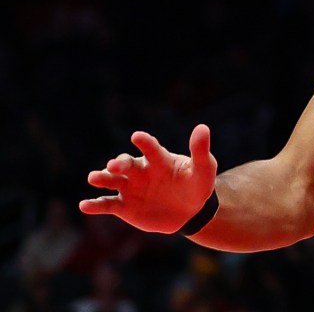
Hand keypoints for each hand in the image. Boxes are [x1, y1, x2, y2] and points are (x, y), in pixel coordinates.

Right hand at [80, 125, 217, 234]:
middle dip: (119, 164)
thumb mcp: (204, 169)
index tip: (137, 136)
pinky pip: (107, 205)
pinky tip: (84, 205)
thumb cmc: (197, 186)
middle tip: (114, 166)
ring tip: (93, 178)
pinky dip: (95, 205)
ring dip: (102, 178)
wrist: (190, 212)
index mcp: (159, 160)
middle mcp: (140, 171)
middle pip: (126, 164)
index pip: (151, 148)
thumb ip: (200, 151)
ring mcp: (130, 188)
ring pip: (111, 181)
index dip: (144, 143)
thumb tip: (202, 128)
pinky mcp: (124, 206)